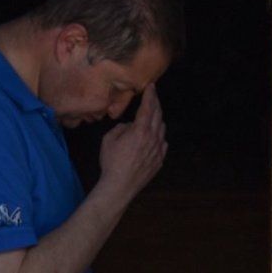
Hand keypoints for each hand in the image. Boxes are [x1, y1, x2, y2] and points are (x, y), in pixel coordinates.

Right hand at [96, 84, 166, 201]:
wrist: (120, 185)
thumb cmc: (111, 162)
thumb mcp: (109, 139)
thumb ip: (121, 128)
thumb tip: (130, 126)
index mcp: (140, 131)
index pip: (148, 108)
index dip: (150, 95)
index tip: (152, 86)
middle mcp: (153, 139)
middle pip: (158, 116)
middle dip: (156, 103)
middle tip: (153, 96)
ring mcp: (158, 150)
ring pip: (161, 129)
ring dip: (157, 119)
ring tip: (153, 114)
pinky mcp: (159, 160)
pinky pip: (162, 143)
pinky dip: (159, 136)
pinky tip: (154, 135)